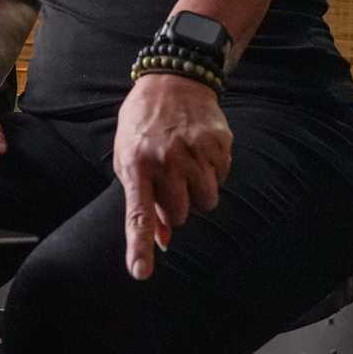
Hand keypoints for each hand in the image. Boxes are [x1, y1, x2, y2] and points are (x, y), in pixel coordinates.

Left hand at [114, 73, 231, 280]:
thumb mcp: (129, 158)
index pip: (138, 215)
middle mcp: (165, 160)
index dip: (139, 247)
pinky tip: (201, 151)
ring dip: (199, 192)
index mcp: (137, 166)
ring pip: (206, 201)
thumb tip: (162, 242)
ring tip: (187, 166)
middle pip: (181, 215)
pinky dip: (214, 171)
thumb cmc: (143, 126)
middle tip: (170, 183)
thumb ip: (143, 201)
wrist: (172, 80)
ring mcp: (194, 151)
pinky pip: (222, 177)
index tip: (140, 273)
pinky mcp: (218, 143)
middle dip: (177, 207)